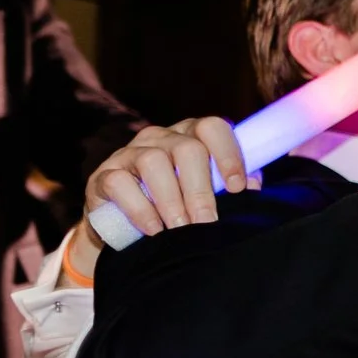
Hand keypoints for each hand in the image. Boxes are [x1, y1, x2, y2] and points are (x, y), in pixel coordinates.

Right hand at [71, 117, 251, 276]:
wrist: (126, 227)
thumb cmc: (179, 205)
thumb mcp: (206, 193)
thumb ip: (229, 185)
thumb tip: (253, 187)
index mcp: (191, 135)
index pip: (214, 127)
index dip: (229, 155)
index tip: (237, 188)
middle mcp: (162, 137)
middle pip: (187, 149)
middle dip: (200, 190)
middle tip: (207, 222)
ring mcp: (130, 152)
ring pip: (154, 162)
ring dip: (171, 200)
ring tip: (180, 229)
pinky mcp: (104, 174)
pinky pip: (120, 183)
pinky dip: (140, 208)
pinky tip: (153, 229)